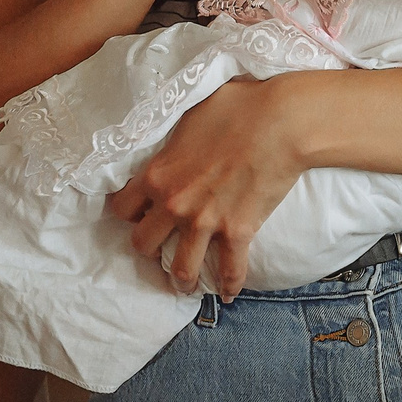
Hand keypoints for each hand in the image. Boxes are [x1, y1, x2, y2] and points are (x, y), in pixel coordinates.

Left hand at [107, 77, 306, 299]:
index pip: (121, 208)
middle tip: (160, 246)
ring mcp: (205, 222)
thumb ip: (172, 137)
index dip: (128, 212)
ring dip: (181, 279)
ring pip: (180, 269)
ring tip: (185, 284)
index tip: (137, 213)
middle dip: (149, 248)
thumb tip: (170, 137)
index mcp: (157, 173)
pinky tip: (228, 294)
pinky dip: (229, 286)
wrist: (280, 121)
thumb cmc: (237, 106)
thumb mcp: (189, 114)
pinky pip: (230, 271)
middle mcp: (173, 204)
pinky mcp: (237, 232)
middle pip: (142, 244)